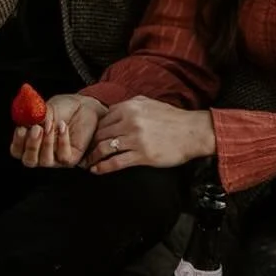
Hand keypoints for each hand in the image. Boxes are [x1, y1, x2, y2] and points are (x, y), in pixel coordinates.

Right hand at [11, 93, 105, 168]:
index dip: (17, 142)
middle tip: (36, 129)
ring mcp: (55, 158)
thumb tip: (26, 120)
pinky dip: (62, 141)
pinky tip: (63, 126)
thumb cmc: (62, 109)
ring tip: (50, 125)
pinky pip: (63, 156)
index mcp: (30, 142)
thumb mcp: (45, 109)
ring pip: (45, 161)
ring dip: (47, 143)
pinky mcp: (70, 158)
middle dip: (31, 146)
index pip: (17, 150)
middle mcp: (41, 153)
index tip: (21, 128)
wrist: (83, 106)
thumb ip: (34, 116)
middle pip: (29, 161)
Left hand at [84, 97, 216, 173]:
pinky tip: (97, 171)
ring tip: (88, 163)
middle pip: (100, 134)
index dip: (94, 130)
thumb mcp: (149, 104)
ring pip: (104, 148)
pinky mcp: (142, 155)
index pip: (102, 119)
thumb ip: (130, 105)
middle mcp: (129, 121)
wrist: (192, 132)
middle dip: (89, 145)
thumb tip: (114, 110)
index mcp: (130, 107)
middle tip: (84, 153)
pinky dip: (102, 168)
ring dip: (92, 157)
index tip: (89, 138)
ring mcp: (135, 139)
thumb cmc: (173, 119)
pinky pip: (115, 162)